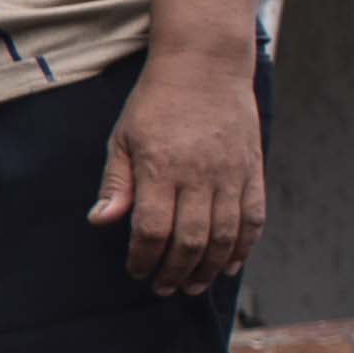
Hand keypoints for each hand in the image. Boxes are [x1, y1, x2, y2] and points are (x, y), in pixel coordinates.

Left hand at [91, 57, 265, 293]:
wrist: (205, 64)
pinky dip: (243, 247)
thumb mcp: (123, 137)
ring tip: (193, 285)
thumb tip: (100, 222)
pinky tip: (229, 264)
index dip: (143, 258)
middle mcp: (199, 174)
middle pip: (189, 240)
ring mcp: (230, 173)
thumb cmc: (156, 102)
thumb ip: (116, 183)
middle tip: (164, 288)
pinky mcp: (253, 170)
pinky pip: (253, 218)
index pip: (151, 229)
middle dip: (175, 272)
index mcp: (160, 167)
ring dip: (208, 268)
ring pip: (224, 236)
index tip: (136, 271)